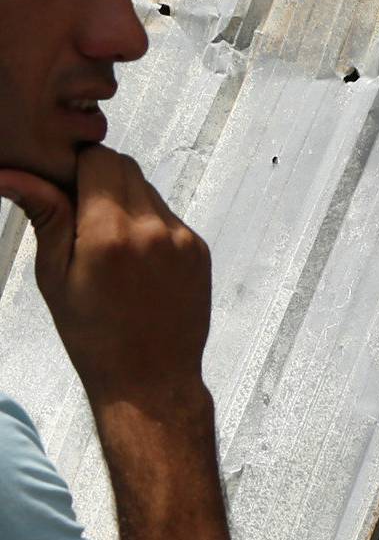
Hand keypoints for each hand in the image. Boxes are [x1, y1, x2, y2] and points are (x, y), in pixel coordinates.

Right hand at [0, 145, 210, 413]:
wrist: (151, 381)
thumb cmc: (96, 338)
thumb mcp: (55, 275)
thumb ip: (44, 214)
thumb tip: (12, 173)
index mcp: (110, 233)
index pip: (98, 158)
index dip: (78, 168)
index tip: (67, 190)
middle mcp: (153, 230)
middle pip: (125, 167)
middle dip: (100, 180)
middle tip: (84, 218)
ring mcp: (183, 240)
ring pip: (148, 191)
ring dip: (126, 202)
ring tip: (111, 248)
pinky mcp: (200, 252)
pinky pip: (169, 217)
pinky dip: (150, 225)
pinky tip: (137, 262)